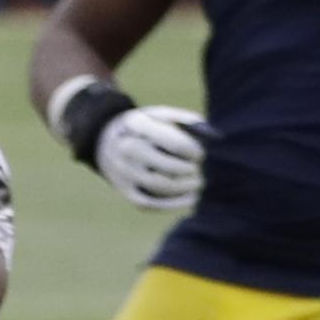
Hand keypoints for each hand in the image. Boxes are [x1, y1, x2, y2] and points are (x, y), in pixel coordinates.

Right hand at [93, 104, 208, 211]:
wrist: (105, 141)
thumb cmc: (145, 127)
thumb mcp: (160, 114)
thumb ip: (186, 121)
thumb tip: (214, 136)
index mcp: (136, 125)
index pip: (175, 143)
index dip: (195, 152)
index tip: (200, 154)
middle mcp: (126, 148)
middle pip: (168, 167)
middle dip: (190, 170)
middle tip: (198, 169)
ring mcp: (122, 171)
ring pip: (160, 186)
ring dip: (185, 187)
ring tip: (198, 183)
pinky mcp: (123, 189)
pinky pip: (150, 203)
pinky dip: (173, 204)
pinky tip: (191, 198)